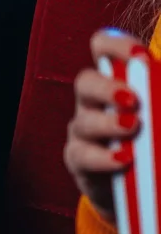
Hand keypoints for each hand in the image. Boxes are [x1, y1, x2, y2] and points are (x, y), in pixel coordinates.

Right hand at [67, 28, 146, 219]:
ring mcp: (84, 132)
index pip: (103, 48)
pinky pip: (83, 155)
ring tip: (133, 128)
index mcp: (116, 80)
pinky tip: (124, 159)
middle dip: (107, 87)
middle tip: (132, 99)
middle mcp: (94, 102)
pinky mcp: (81, 162)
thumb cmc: (157, 141)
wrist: (144, 188)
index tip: (142, 57)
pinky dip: (103, 157)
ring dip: (108, 123)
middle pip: (86, 82)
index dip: (116, 45)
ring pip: (84, 121)